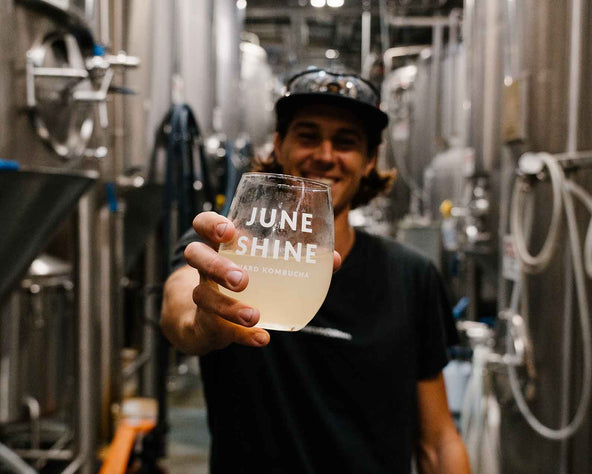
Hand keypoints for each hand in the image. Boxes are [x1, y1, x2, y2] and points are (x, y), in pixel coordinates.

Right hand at [185, 212, 340, 352]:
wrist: (205, 317)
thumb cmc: (243, 277)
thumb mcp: (263, 263)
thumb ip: (297, 258)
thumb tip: (333, 259)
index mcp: (220, 245)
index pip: (203, 223)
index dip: (211, 224)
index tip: (229, 231)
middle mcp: (204, 267)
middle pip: (196, 256)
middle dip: (218, 266)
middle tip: (243, 280)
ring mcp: (201, 295)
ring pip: (203, 296)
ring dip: (229, 306)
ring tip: (254, 315)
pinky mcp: (205, 323)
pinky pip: (217, 328)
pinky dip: (241, 336)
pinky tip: (262, 338)